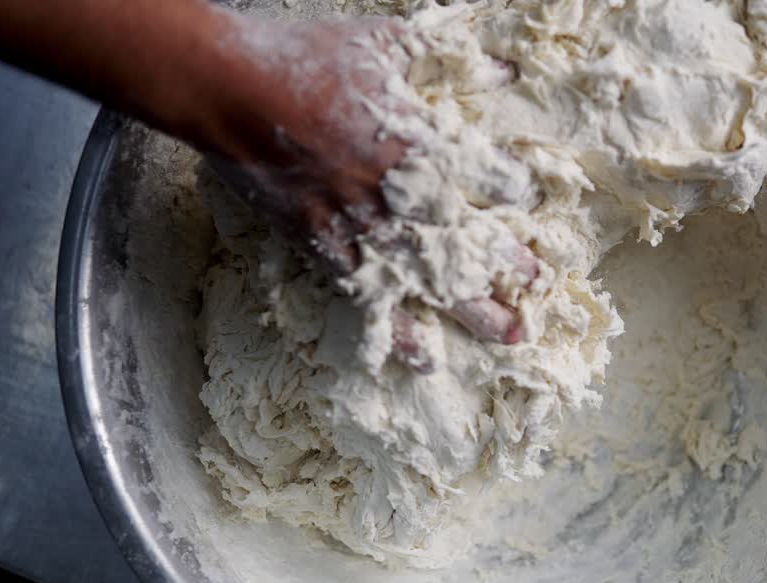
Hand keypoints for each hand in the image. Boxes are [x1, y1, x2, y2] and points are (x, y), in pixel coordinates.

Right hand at [202, 14, 536, 368]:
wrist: (226, 88)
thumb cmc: (303, 58)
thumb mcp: (382, 41)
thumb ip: (445, 57)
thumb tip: (504, 69)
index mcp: (420, 140)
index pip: (489, 174)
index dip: (512, 189)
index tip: (525, 200)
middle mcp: (398, 192)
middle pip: (469, 239)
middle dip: (508, 265)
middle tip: (539, 290)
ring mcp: (359, 226)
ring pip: (428, 279)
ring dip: (472, 310)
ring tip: (508, 336)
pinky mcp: (321, 247)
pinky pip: (366, 298)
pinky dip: (396, 330)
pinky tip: (424, 356)